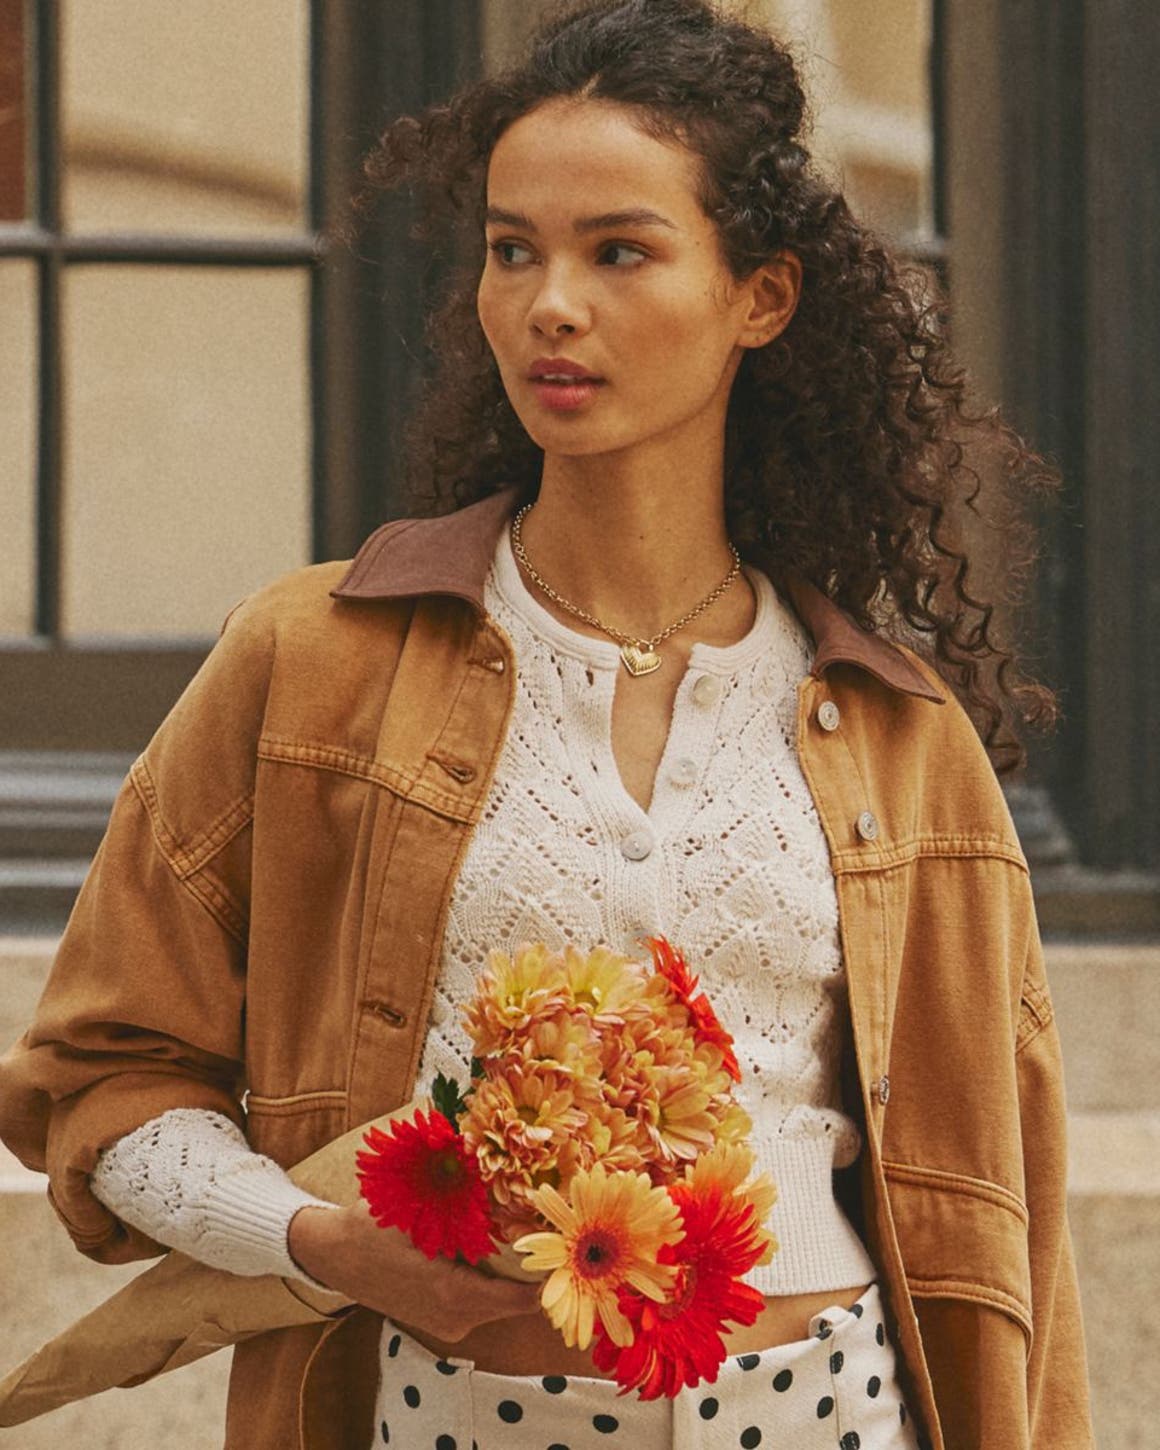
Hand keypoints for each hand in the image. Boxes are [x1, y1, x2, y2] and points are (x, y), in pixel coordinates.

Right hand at [287, 1200, 541, 1341]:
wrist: (333, 1255)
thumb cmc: (373, 1227)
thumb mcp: (416, 1204)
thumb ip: (460, 1194)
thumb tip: (502, 1166)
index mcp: (452, 1293)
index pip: (523, 1299)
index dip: (548, 1273)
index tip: (565, 1243)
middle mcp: (455, 1318)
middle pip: (517, 1299)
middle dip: (532, 1267)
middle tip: (549, 1227)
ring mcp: (449, 1323)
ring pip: (500, 1300)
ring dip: (512, 1272)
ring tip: (522, 1230)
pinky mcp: (443, 1320)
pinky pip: (482, 1301)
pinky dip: (492, 1279)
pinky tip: (491, 1247)